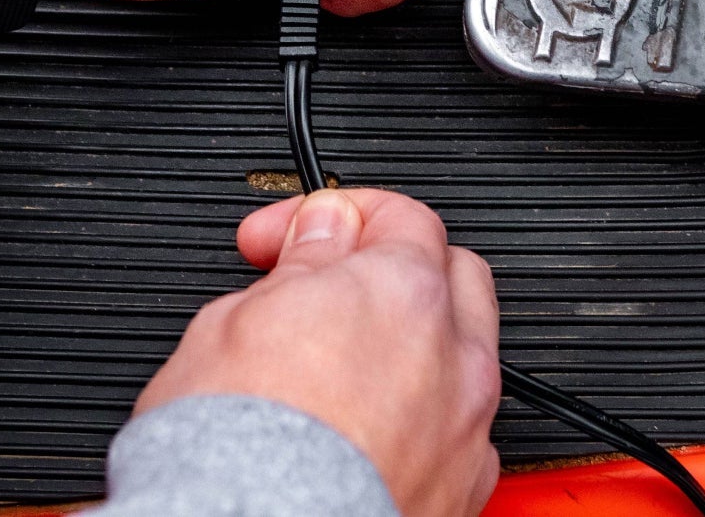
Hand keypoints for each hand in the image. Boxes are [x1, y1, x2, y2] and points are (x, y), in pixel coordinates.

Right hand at [137, 189, 500, 516]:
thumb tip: (322, 229)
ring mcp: (467, 433)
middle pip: (451, 276)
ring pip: (461, 358)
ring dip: (415, 346)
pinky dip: (421, 419)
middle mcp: (456, 357)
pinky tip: (363, 430)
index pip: (400, 217)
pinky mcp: (462, 497)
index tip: (287, 239)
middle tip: (325, 286)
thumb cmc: (240, 445)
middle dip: (394, 268)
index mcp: (406, 291)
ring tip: (342, 364)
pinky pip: (458, 433)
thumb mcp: (237, 315)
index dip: (332, 216)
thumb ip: (303, 259)